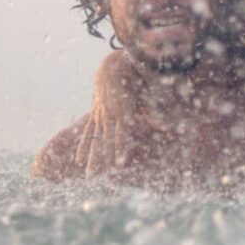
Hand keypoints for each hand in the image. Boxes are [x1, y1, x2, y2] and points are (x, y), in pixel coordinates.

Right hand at [73, 60, 163, 177]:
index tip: (120, 165)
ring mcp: (99, 115)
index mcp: (122, 111)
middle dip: (103, 161)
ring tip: (89, 176)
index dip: (121, 150)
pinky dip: (83, 147)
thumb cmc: (133, 80)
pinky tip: (79, 160)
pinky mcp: (95, 114)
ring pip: (94, 141)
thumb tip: (166, 129)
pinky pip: (87, 133)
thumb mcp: (144, 95)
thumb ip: (153, 114)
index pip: (122, 135)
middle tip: (100, 179)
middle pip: (105, 142)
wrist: (111, 66)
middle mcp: (109, 115)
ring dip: (92, 159)